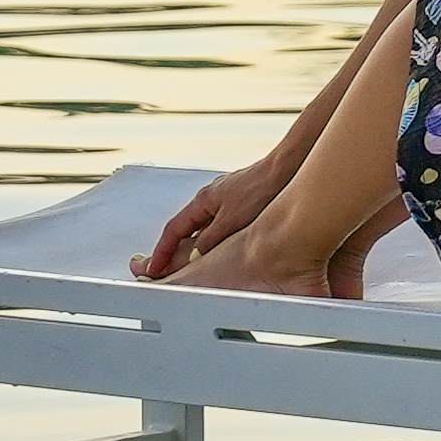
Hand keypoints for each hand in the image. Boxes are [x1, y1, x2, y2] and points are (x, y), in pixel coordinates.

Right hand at [135, 145, 299, 278]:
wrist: (287, 170)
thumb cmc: (261, 189)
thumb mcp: (231, 221)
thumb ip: (210, 240)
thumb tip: (195, 257)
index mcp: (202, 201)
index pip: (173, 230)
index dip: (161, 252)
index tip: (153, 268)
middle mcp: (211, 199)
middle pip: (186, 230)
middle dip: (174, 251)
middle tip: (166, 270)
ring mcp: (226, 201)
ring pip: (204, 229)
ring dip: (195, 247)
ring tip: (192, 268)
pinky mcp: (241, 204)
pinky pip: (219, 227)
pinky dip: (214, 242)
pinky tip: (223, 253)